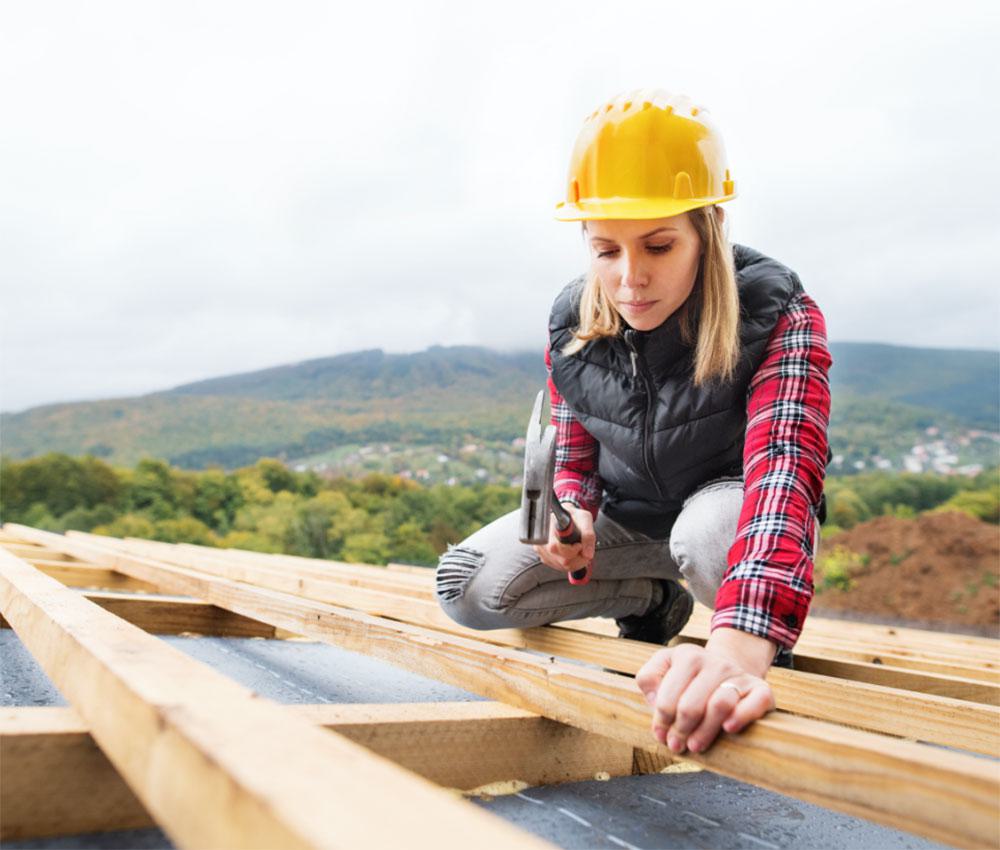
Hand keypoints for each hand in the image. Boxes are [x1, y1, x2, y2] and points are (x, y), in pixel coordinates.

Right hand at [532, 503, 594, 573]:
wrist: (564, 517)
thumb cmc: (573, 517)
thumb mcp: (584, 519)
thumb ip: (588, 535)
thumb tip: (587, 554)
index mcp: (550, 526)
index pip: (557, 547)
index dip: (572, 549)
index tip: (579, 545)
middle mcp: (542, 539)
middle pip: (562, 560)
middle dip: (578, 557)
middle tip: (582, 547)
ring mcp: (541, 549)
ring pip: (562, 566)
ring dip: (575, 562)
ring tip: (579, 550)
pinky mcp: (543, 557)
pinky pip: (559, 567)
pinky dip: (569, 563)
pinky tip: (571, 554)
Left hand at [634, 629, 777, 753]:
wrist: (727, 671)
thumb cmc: (688, 678)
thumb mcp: (664, 668)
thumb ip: (649, 678)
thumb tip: (655, 700)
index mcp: (687, 656)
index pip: (668, 696)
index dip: (661, 721)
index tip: (660, 735)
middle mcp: (714, 662)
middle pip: (691, 705)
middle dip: (680, 731)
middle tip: (676, 745)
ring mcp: (738, 674)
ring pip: (720, 705)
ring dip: (704, 732)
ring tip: (695, 746)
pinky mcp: (761, 688)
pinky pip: (755, 702)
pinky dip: (742, 716)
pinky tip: (728, 729)